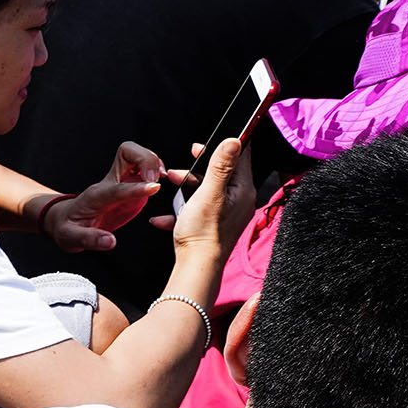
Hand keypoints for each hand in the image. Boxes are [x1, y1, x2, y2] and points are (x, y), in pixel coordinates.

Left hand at [41, 141, 166, 250]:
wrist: (65, 219)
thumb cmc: (68, 227)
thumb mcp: (71, 238)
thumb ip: (89, 239)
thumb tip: (110, 242)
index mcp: (96, 196)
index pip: (118, 188)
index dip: (136, 187)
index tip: (154, 188)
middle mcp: (110, 182)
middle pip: (127, 152)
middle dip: (145, 159)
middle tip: (158, 178)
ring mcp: (121, 181)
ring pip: (138, 155)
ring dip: (153, 161)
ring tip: (163, 177)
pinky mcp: (131, 185)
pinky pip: (145, 167)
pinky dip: (157, 168)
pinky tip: (162, 179)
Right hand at [170, 129, 257, 259]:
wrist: (196, 266)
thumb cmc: (203, 232)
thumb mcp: (209, 193)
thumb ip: (221, 166)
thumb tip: (234, 141)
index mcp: (243, 191)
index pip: (240, 158)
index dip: (225, 145)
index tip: (211, 140)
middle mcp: (239, 201)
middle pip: (220, 174)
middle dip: (199, 168)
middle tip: (185, 164)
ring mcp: (226, 213)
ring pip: (206, 190)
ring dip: (186, 187)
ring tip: (171, 185)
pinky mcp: (214, 224)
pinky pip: (198, 209)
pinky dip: (182, 209)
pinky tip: (164, 216)